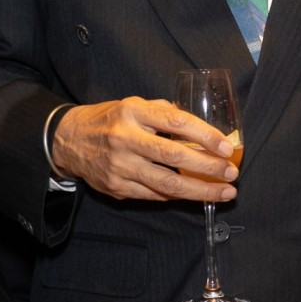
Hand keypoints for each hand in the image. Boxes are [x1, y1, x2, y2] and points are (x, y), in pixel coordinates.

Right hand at [50, 96, 237, 202]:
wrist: (68, 141)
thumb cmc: (109, 120)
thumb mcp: (133, 105)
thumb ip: (164, 113)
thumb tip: (202, 128)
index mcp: (133, 113)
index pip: (176, 123)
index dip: (205, 136)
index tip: (226, 147)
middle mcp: (126, 139)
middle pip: (174, 157)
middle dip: (208, 168)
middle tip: (231, 174)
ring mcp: (120, 167)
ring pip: (167, 184)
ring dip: (200, 191)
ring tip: (224, 192)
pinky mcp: (117, 188)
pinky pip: (154, 195)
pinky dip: (178, 196)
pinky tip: (196, 195)